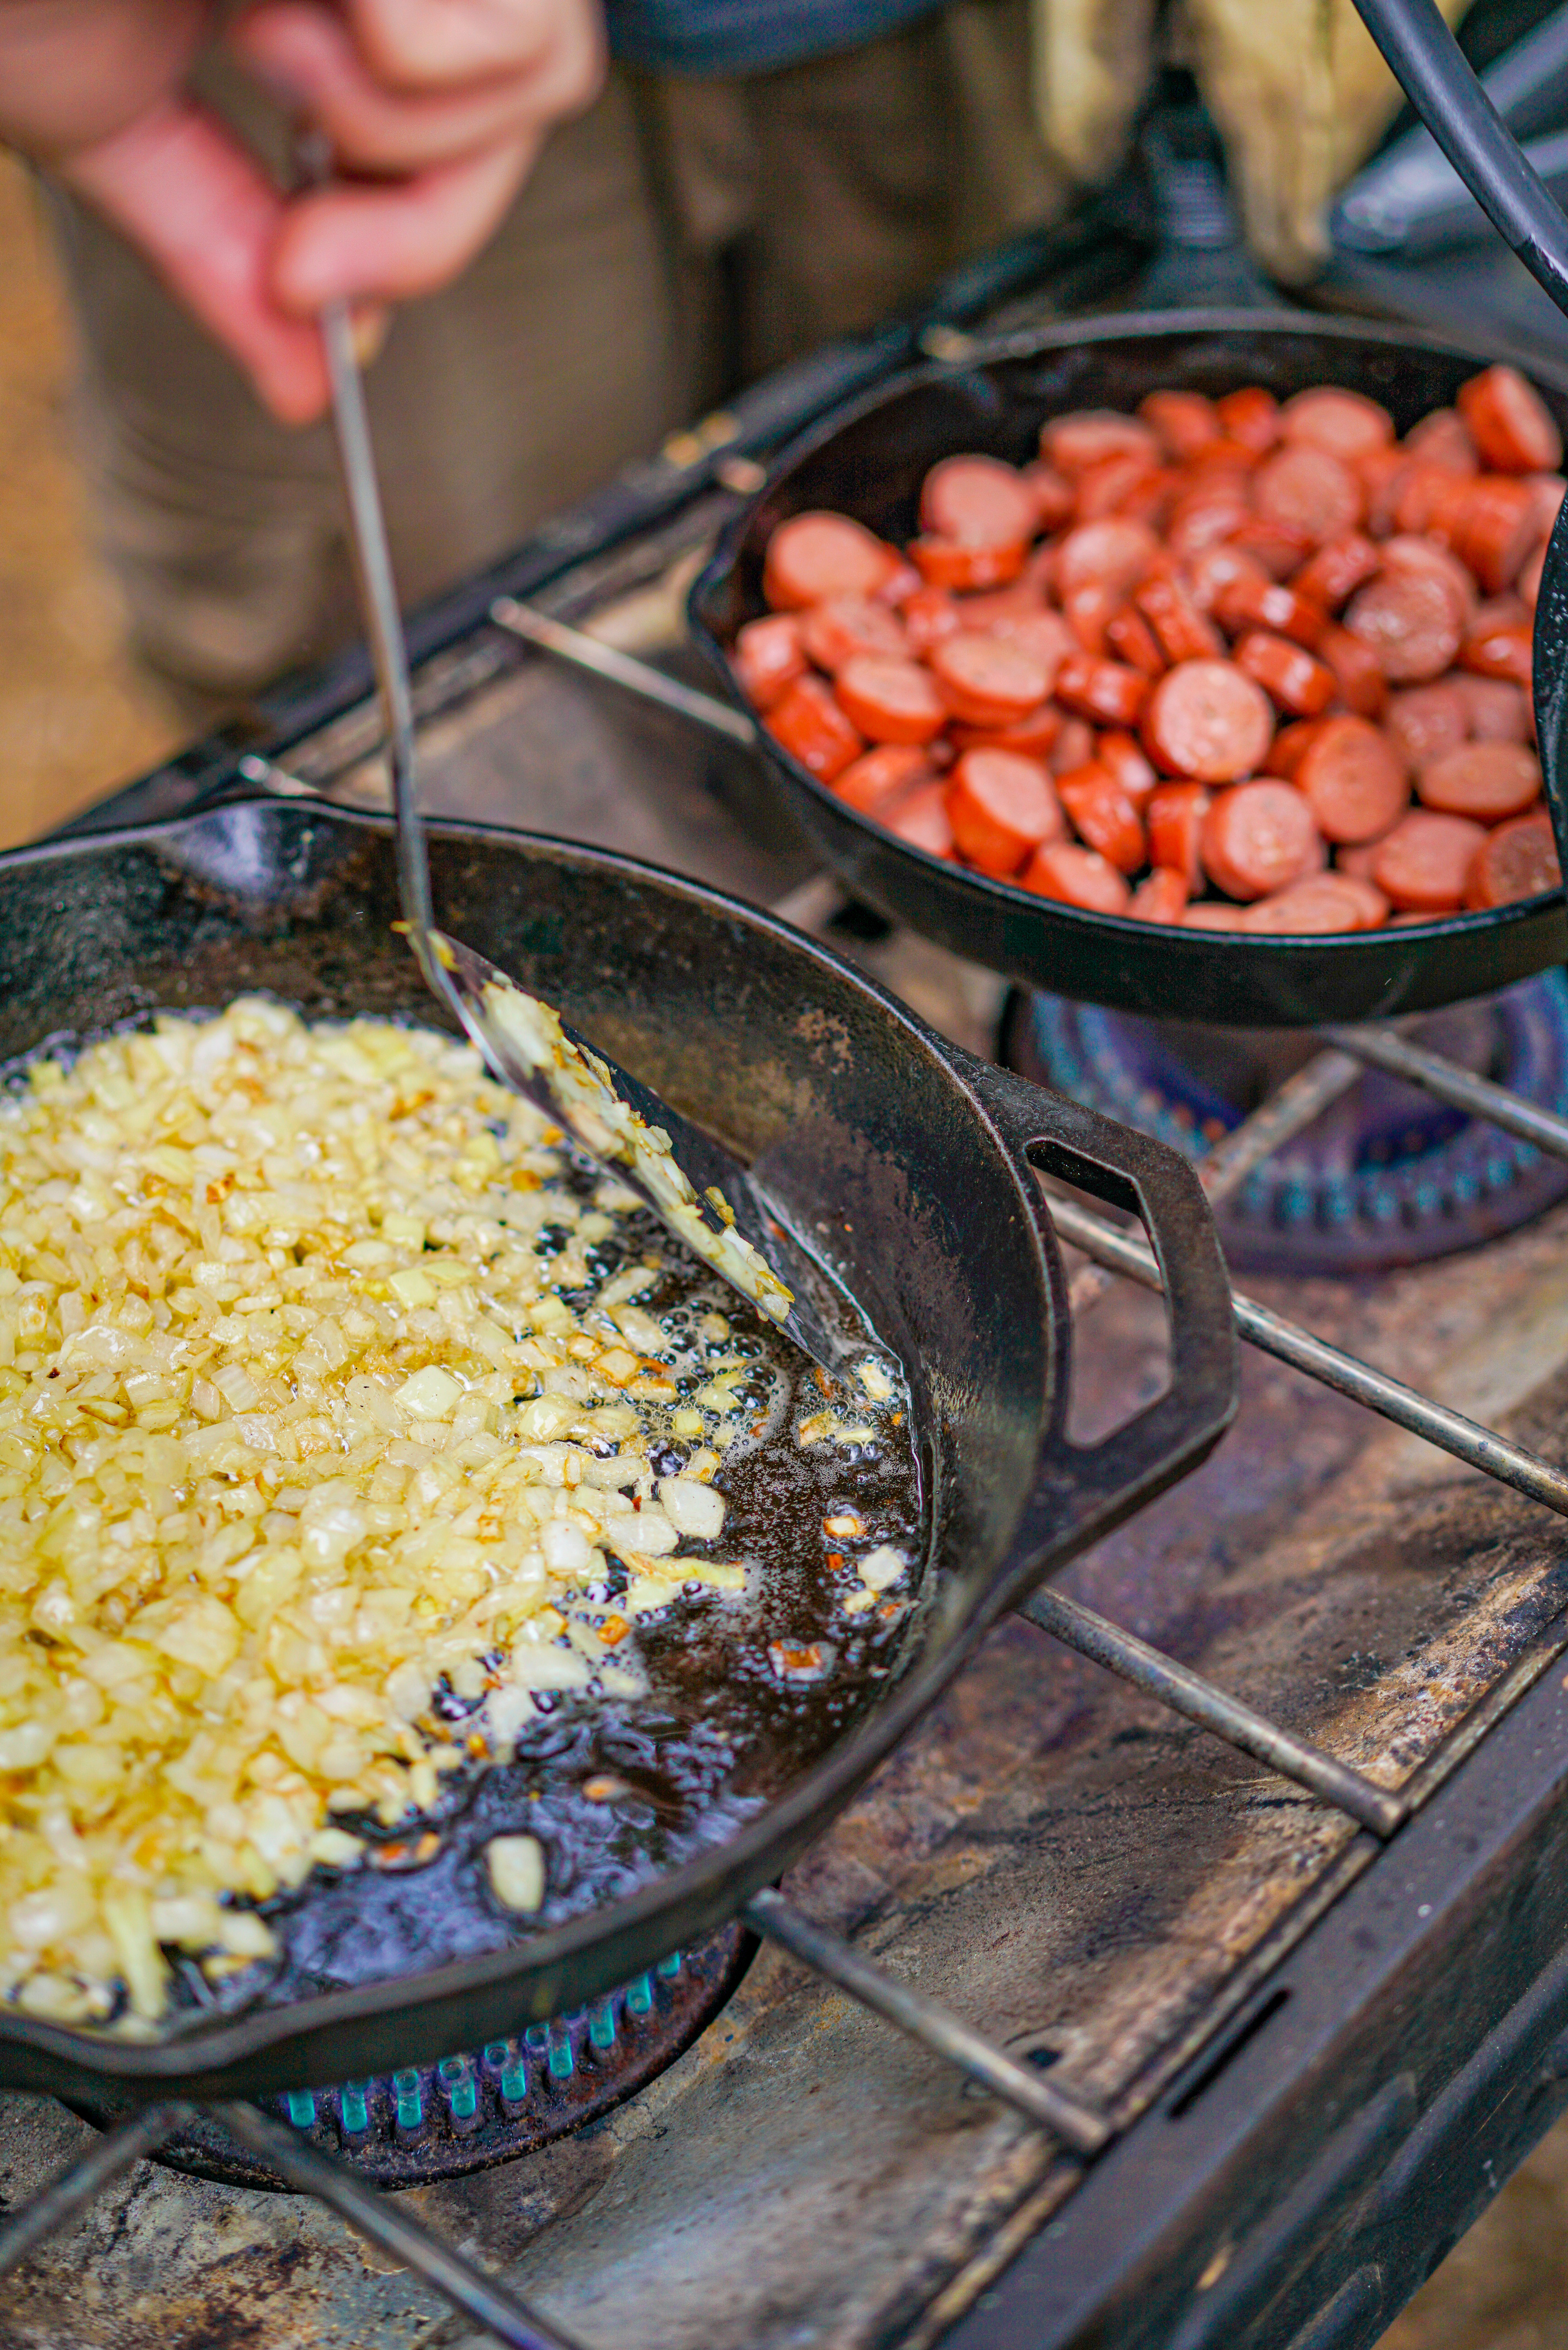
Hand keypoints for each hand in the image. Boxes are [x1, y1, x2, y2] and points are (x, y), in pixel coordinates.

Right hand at [0, 0, 604, 421]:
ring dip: (404, 118)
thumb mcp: (112, 122)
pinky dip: (414, 50)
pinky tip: (276, 8)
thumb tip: (305, 388)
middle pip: (544, 89)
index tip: (311, 288)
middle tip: (297, 223)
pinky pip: (514, 19)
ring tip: (264, 43)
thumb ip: (218, 247)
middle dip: (425, 207)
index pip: (483, 110)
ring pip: (550, 56)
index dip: (426, 229)